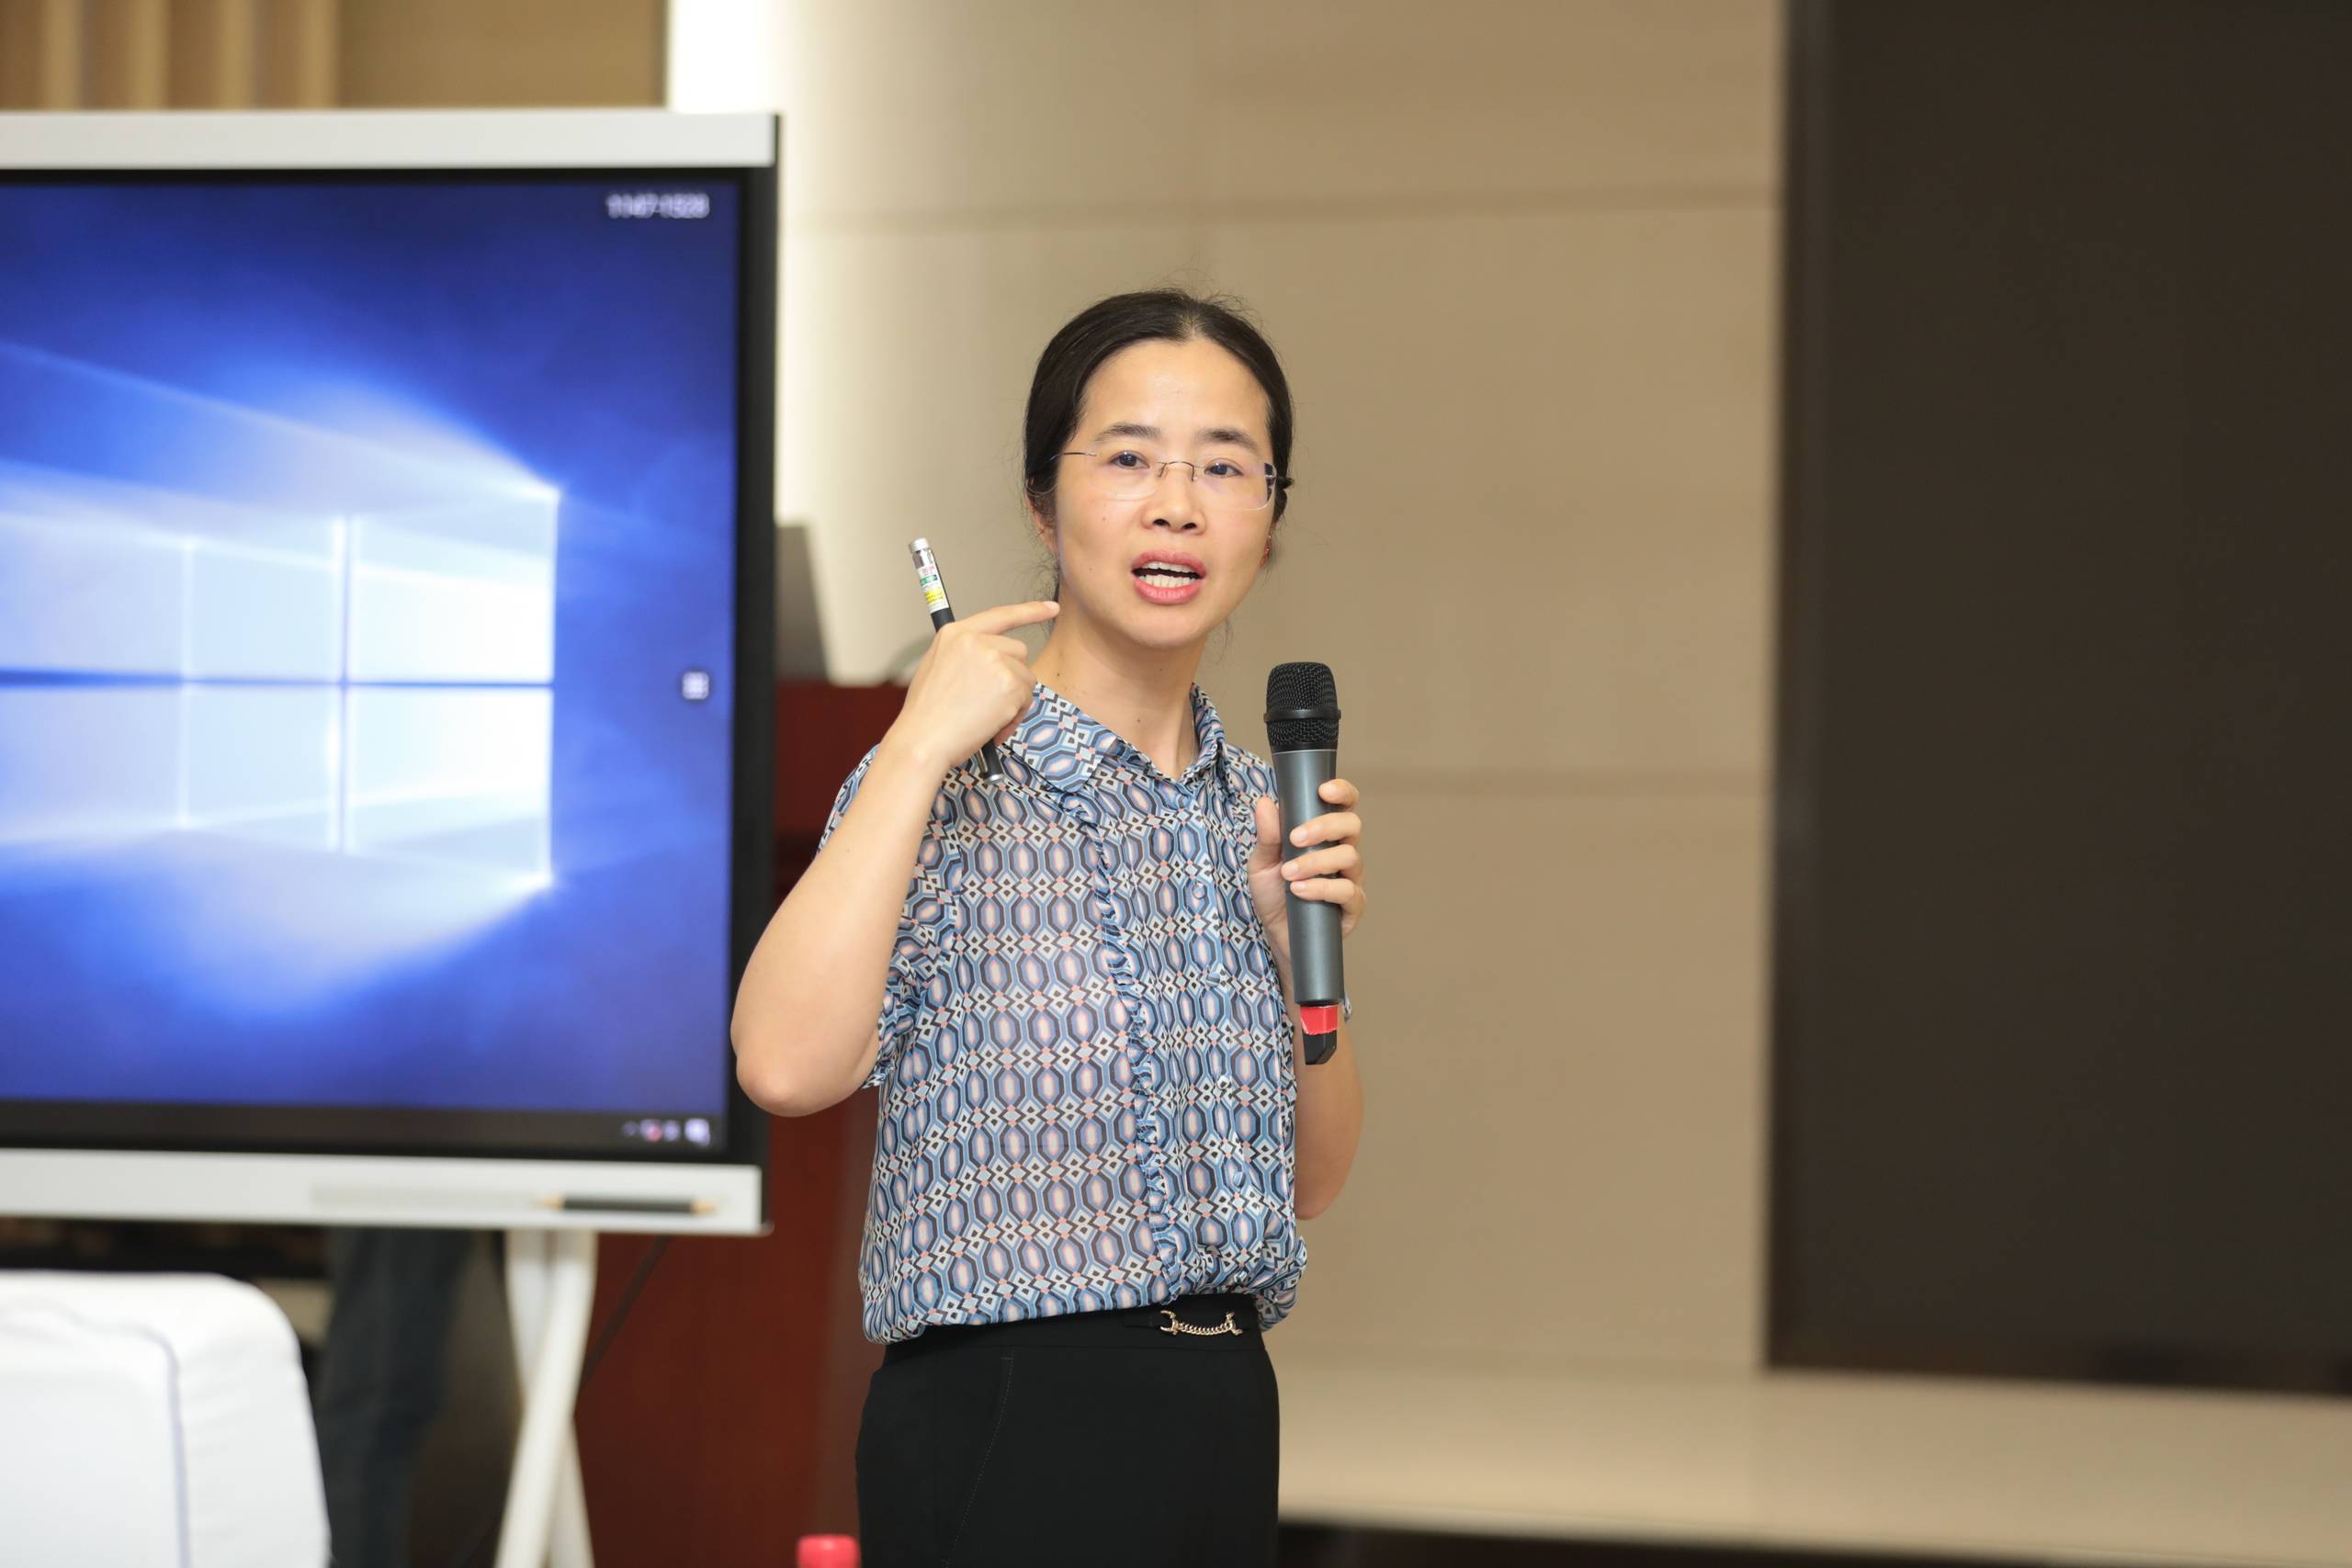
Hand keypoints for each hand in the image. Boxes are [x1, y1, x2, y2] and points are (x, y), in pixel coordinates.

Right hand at [884, 601, 1057, 775]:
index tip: (1051, 608)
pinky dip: (1014, 716)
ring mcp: (995, 659)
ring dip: (1014, 699)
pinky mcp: (1010, 683)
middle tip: (990, 702)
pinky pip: (1027, 699)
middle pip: (1018, 651)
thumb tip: (992, 661)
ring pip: (1026, 677)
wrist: (923, 740)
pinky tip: (991, 725)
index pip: (1000, 615)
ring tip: (986, 717)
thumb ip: (965, 656)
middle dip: (1012, 676)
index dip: (1030, 611)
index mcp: (955, 633)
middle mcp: (976, 640)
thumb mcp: (937, 668)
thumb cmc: (927, 715)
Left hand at [1247, 778, 1366, 968]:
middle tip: (1295, 838)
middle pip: (1352, 825)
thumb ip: (1267, 835)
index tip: (1323, 790)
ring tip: (1290, 874)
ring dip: (1316, 862)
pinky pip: (1347, 891)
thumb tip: (1264, 802)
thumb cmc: (1274, 896)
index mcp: (1325, 836)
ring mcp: (1351, 879)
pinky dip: (1322, 888)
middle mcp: (1343, 853)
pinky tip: (1300, 891)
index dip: (1342, 792)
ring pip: (1350, 857)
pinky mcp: (1352, 907)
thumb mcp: (1262, 864)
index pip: (1344, 806)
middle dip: (1324, 827)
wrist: (1277, 937)